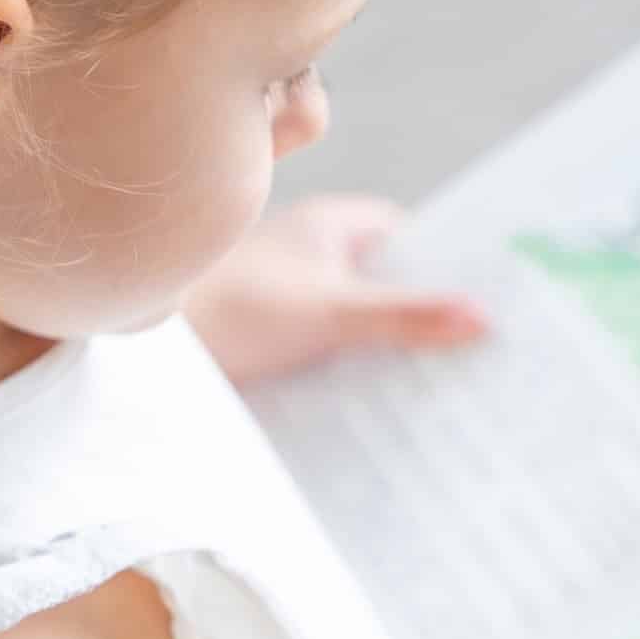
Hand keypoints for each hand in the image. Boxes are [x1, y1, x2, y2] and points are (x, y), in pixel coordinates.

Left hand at [185, 195, 490, 382]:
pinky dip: (360, 377)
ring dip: (394, 353)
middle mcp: (315, 258)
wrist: (141, 356)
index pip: (412, 240)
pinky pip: (336, 356)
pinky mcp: (278, 345)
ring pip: (364, 324)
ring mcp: (295, 303)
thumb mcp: (331, 311)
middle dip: (430, 317)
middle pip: (392, 286)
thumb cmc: (230, 308)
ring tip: (454, 392)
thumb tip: (483, 317)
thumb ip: (404, 316)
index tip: (498, 299)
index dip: (453, 265)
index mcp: (332, 226)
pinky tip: (390, 412)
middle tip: (490, 355)